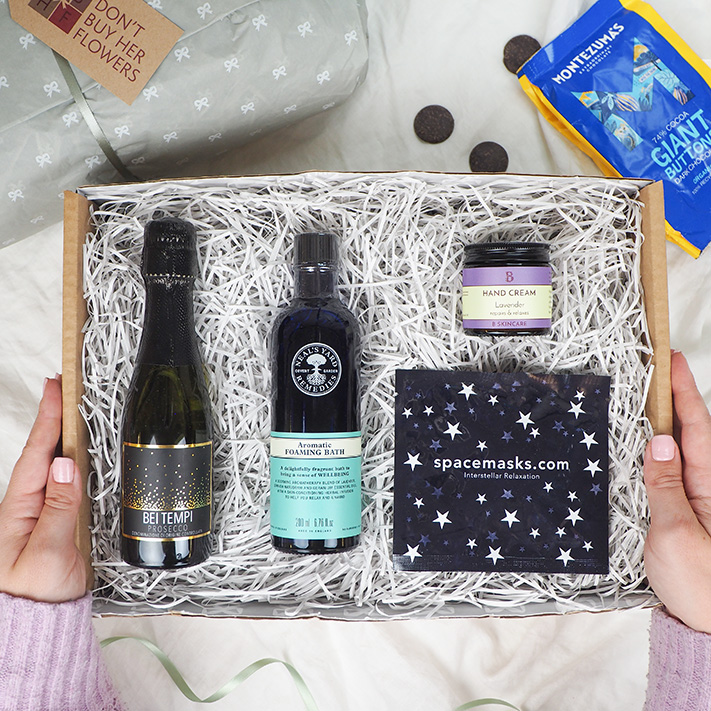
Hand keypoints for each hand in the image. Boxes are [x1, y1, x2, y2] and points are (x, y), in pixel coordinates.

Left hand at [0, 376, 85, 602]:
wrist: (37, 627)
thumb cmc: (35, 597)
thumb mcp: (45, 553)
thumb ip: (57, 509)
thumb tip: (66, 465)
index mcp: (19, 508)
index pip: (37, 453)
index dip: (48, 418)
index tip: (56, 387)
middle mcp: (28, 506)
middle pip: (44, 452)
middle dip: (54, 417)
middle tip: (65, 386)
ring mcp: (42, 514)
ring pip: (55, 466)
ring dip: (64, 435)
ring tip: (74, 409)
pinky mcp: (58, 523)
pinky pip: (66, 484)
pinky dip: (75, 461)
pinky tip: (82, 453)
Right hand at [643, 351, 710, 632]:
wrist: (706, 629)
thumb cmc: (700, 586)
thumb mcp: (674, 534)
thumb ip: (665, 486)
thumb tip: (659, 442)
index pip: (697, 427)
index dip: (683, 391)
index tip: (670, 360)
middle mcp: (707, 488)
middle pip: (691, 432)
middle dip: (675, 397)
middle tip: (654, 369)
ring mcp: (697, 500)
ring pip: (680, 451)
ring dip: (665, 421)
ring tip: (646, 397)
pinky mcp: (683, 513)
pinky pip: (670, 473)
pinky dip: (657, 451)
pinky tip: (644, 445)